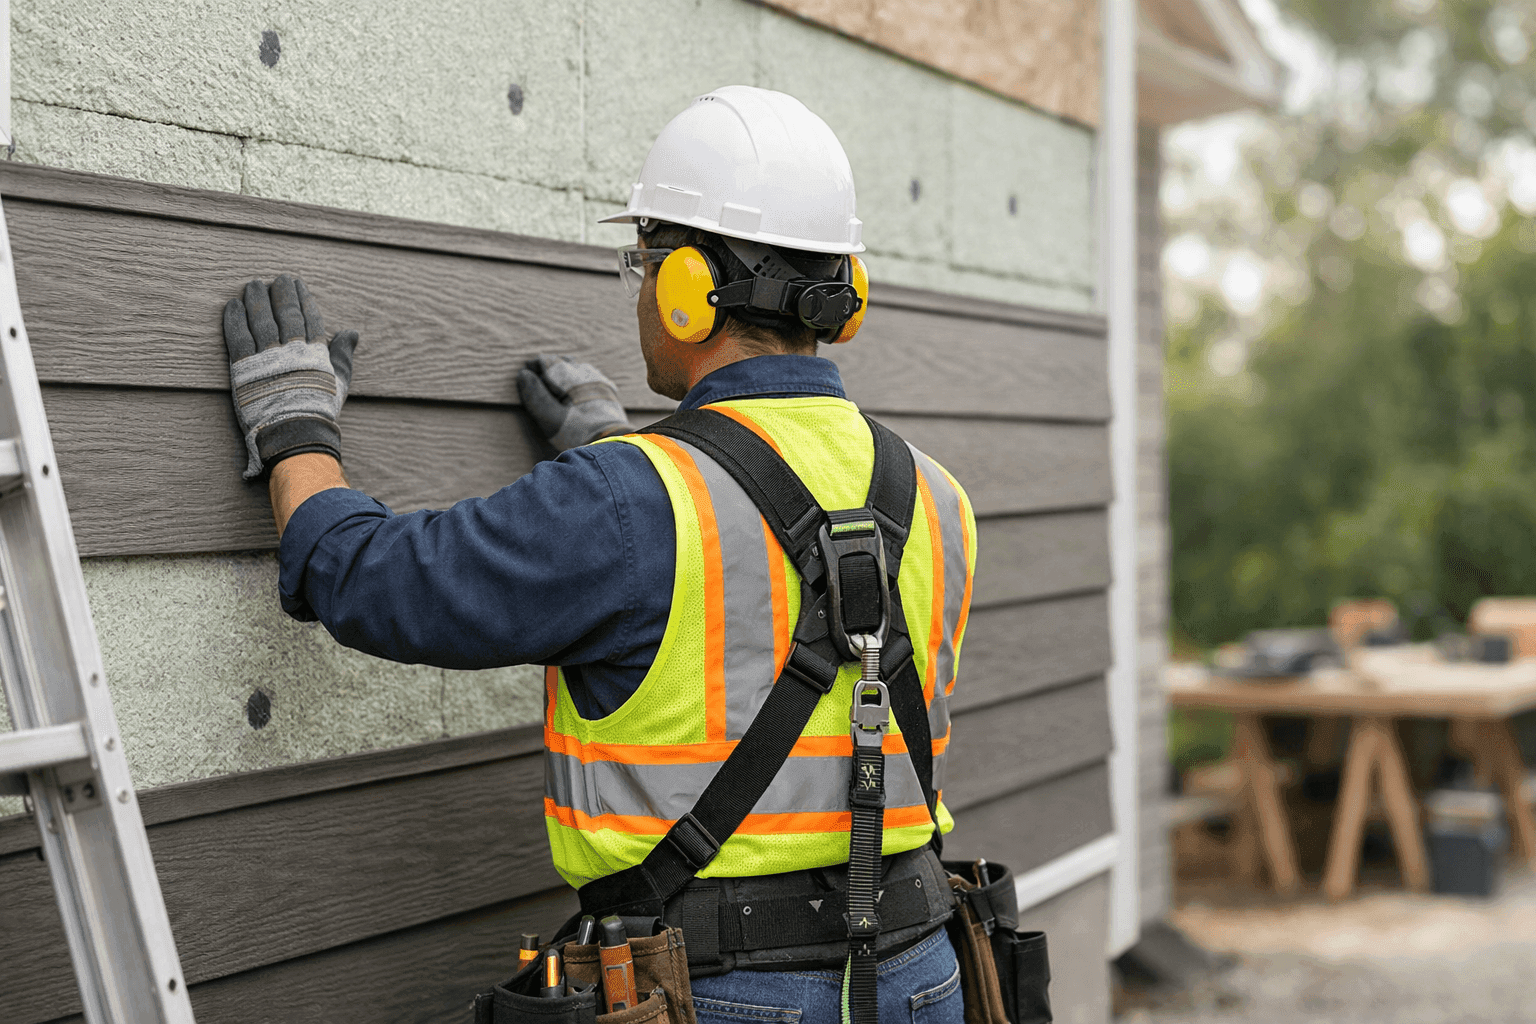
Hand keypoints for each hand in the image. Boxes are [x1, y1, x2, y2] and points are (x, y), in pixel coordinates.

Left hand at [223, 274, 358, 478]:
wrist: (295, 434)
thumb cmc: (320, 411)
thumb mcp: (339, 382)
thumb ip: (343, 355)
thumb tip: (351, 331)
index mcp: (315, 352)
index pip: (308, 317)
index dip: (302, 299)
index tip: (297, 285)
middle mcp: (292, 349)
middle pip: (285, 313)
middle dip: (281, 292)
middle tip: (277, 278)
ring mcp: (267, 357)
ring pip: (261, 319)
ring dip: (256, 299)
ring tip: (253, 284)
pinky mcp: (244, 367)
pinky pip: (238, 336)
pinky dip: (235, 319)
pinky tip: (232, 304)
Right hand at [517, 354, 632, 452]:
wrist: (612, 442)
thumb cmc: (577, 431)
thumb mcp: (549, 416)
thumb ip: (534, 394)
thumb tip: (523, 374)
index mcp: (568, 374)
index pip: (544, 361)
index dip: (533, 367)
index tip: (526, 376)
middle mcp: (584, 371)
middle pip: (561, 361)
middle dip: (548, 369)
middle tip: (539, 381)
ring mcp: (598, 379)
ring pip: (577, 368)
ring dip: (564, 374)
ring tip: (556, 388)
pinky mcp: (608, 391)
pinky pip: (590, 378)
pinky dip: (579, 382)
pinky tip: (576, 394)